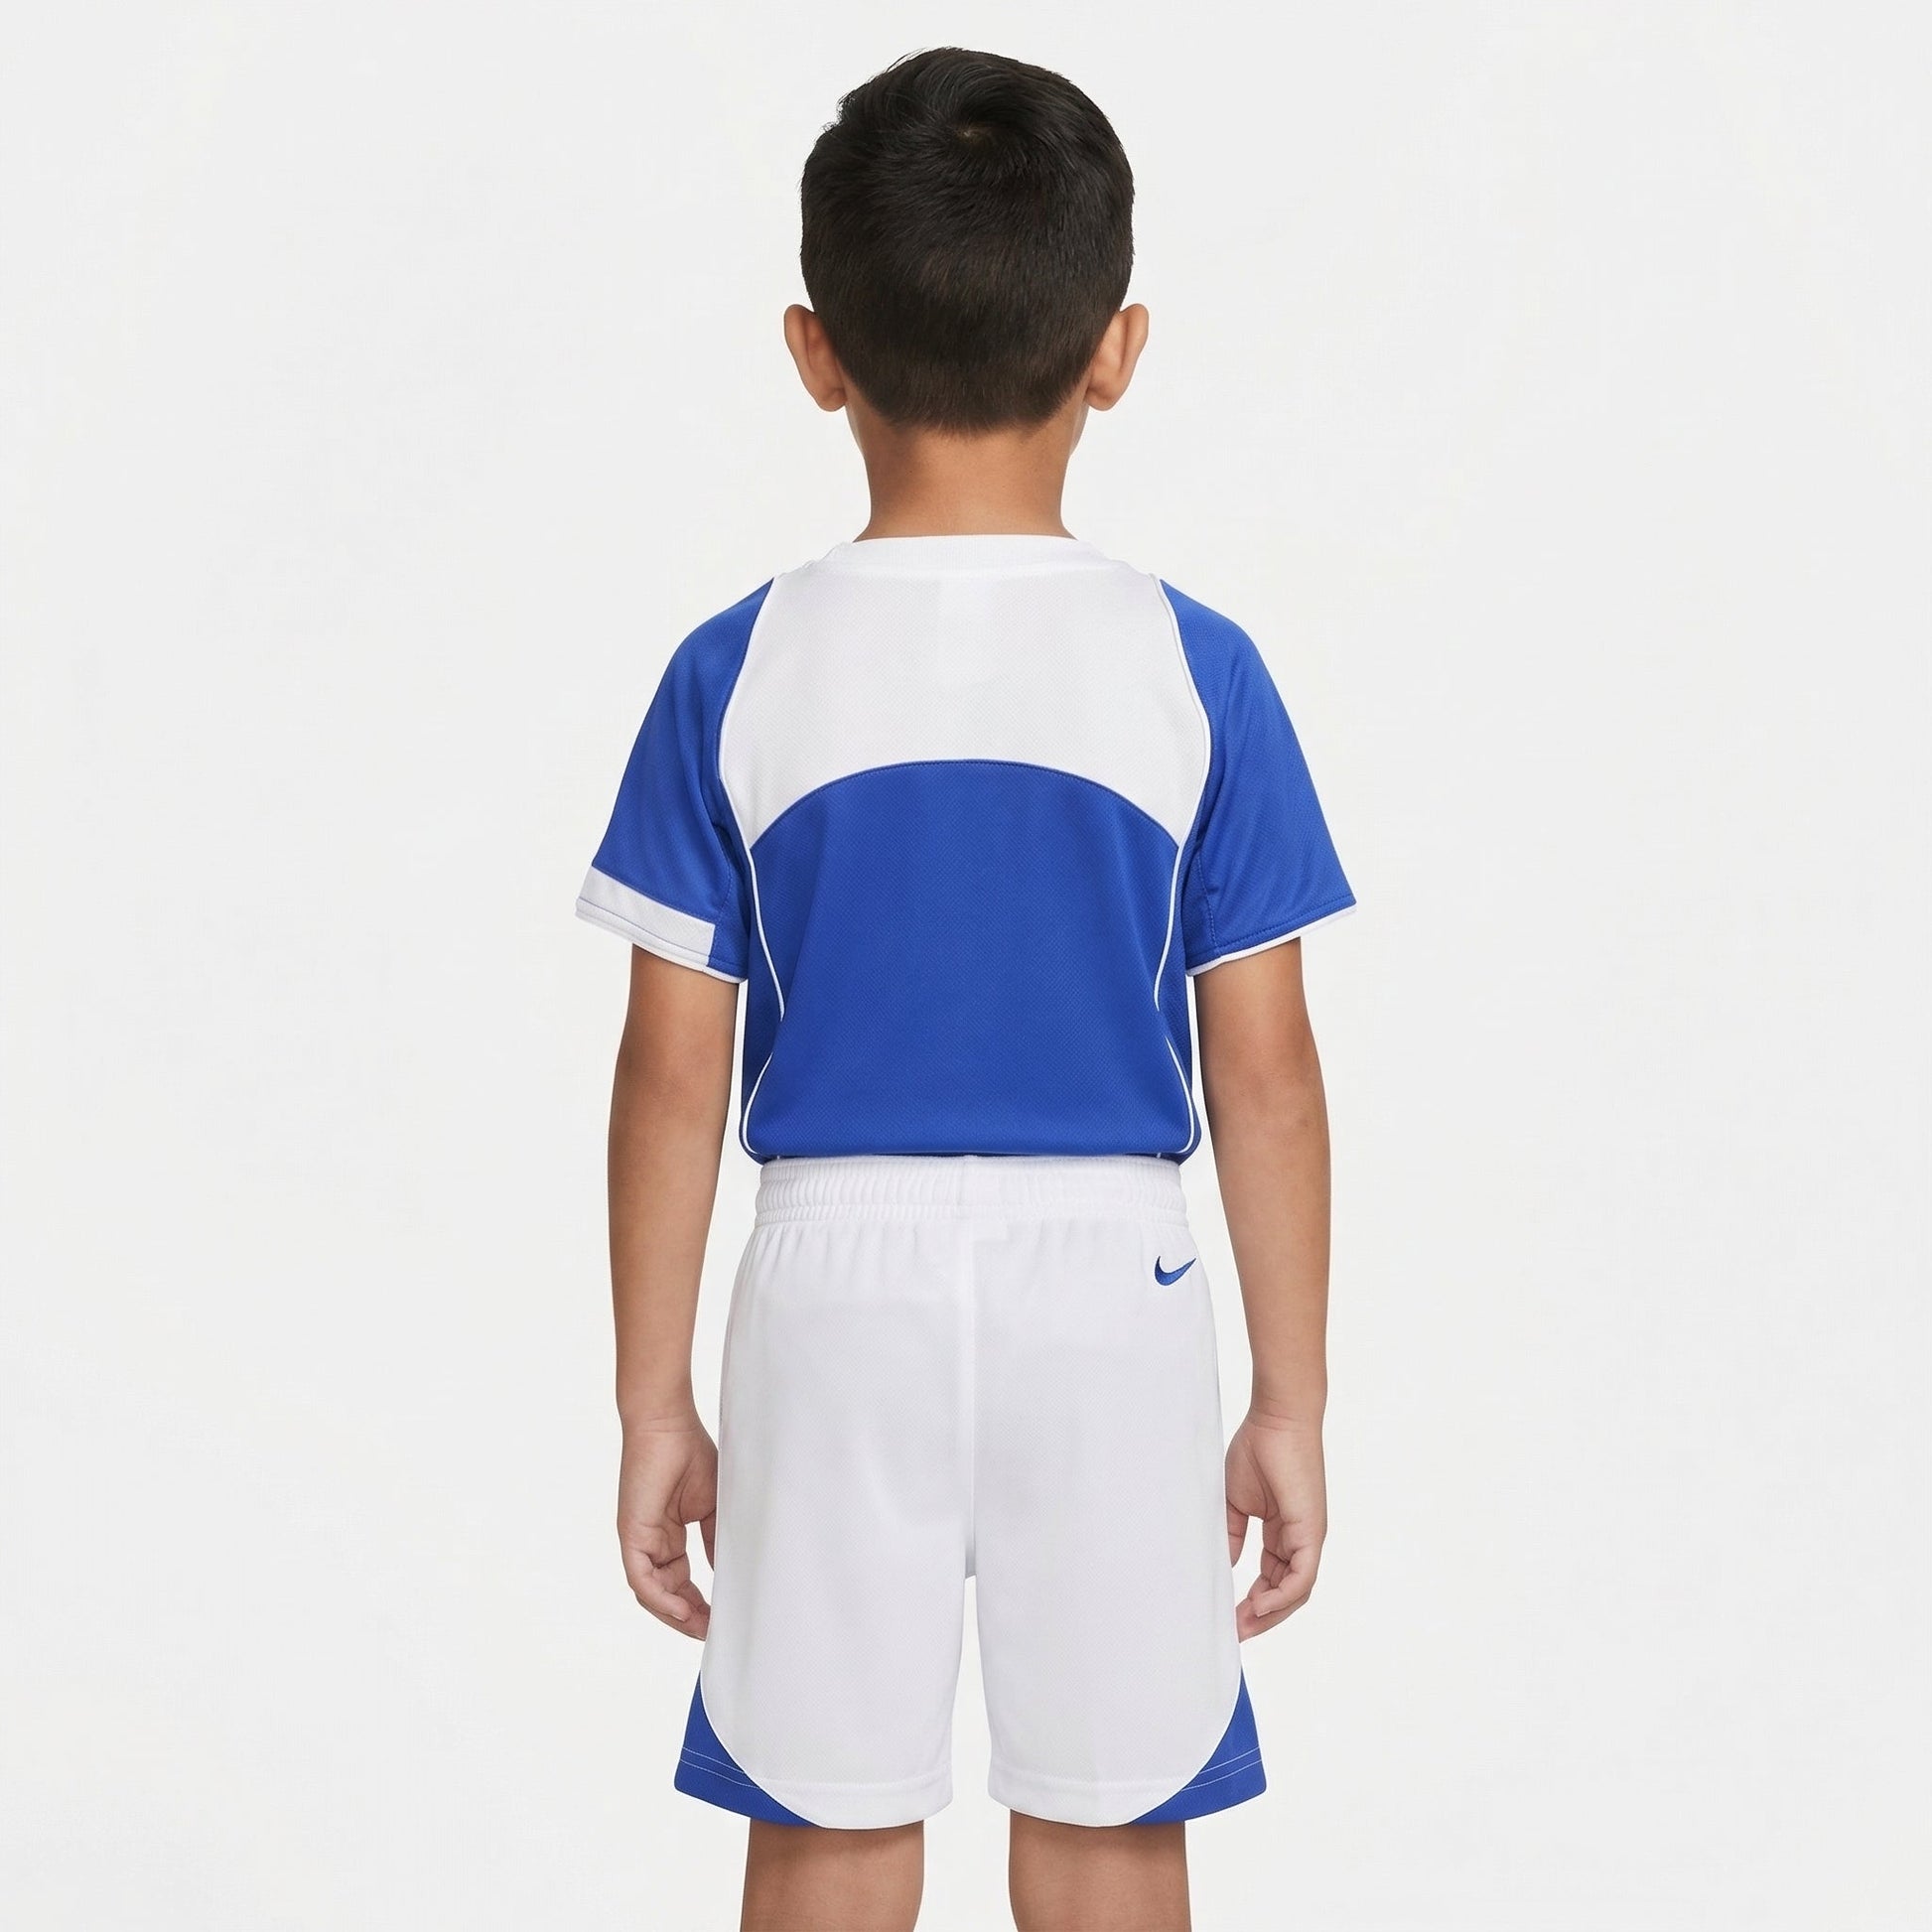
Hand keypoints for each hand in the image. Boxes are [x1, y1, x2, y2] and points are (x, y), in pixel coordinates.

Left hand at [617, 1414, 717, 1637]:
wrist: (668, 1425)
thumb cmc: (691, 1455)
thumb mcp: (713, 1506)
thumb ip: (715, 1541)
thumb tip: (726, 1574)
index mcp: (668, 1537)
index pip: (681, 1583)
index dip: (700, 1604)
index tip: (722, 1620)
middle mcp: (651, 1544)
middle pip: (666, 1596)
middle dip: (689, 1619)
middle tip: (715, 1634)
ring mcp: (639, 1541)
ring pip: (652, 1594)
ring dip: (675, 1615)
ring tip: (702, 1629)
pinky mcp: (631, 1535)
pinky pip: (641, 1579)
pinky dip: (661, 1599)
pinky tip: (683, 1610)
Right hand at [1225, 1410, 1325, 1638]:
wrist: (1277, 1420)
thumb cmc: (1258, 1449)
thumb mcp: (1236, 1500)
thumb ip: (1234, 1533)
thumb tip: (1230, 1563)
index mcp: (1283, 1532)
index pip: (1272, 1578)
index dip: (1253, 1601)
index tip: (1229, 1617)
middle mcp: (1300, 1539)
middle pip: (1286, 1593)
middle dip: (1261, 1617)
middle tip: (1235, 1633)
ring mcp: (1308, 1537)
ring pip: (1296, 1591)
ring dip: (1270, 1613)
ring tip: (1243, 1625)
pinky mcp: (1311, 1531)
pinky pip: (1302, 1577)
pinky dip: (1282, 1596)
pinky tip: (1259, 1605)